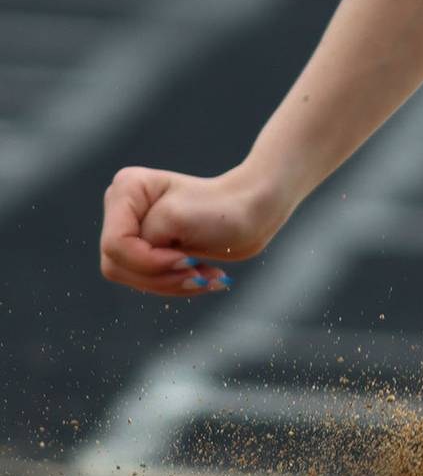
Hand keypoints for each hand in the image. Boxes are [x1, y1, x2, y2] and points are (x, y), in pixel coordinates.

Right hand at [99, 164, 290, 295]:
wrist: (254, 214)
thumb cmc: (222, 211)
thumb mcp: (175, 220)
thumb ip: (142, 244)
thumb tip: (126, 267)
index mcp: (126, 189)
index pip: (115, 243)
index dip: (148, 260)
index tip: (186, 258)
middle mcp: (122, 208)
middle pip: (117, 264)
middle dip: (159, 275)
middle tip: (196, 272)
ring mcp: (132, 230)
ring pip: (131, 278)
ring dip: (170, 284)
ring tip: (205, 277)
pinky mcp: (146, 250)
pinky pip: (146, 282)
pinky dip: (176, 285)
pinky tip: (204, 277)